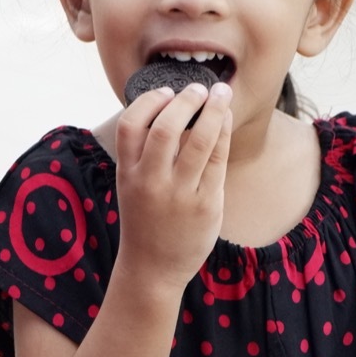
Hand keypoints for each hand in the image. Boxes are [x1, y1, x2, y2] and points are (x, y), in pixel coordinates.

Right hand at [114, 82, 232, 292]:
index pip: (130, 126)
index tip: (166, 91)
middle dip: (186, 100)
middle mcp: (151, 182)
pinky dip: (224, 133)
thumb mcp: (131, 184)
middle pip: (166, 128)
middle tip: (199, 88)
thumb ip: (145, 152)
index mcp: (128, 173)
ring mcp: (179, 194)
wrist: (153, 268)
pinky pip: (219, 160)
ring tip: (221, 93)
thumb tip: (175, 106)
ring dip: (214, 110)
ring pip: (200, 141)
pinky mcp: (205, 204)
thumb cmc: (145, 218)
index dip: (149, 102)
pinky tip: (226, 120)